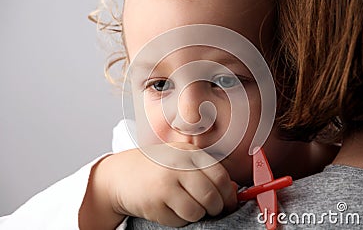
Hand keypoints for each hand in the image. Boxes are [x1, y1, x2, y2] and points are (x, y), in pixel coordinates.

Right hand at [79, 142, 236, 228]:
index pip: (220, 176)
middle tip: (211, 210)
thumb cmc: (155, 169)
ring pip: (197, 211)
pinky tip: (170, 209)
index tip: (228, 202)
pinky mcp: (155, 202)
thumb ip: (205, 173)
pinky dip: (180, 220)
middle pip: (211, 195)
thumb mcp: (180, 162)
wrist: (119, 175)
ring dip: (197, 214)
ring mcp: (166, 184)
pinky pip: (180, 220)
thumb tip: (233, 191)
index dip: (229, 193)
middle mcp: (178, 166)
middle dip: (216, 208)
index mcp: (188, 153)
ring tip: (186, 207)